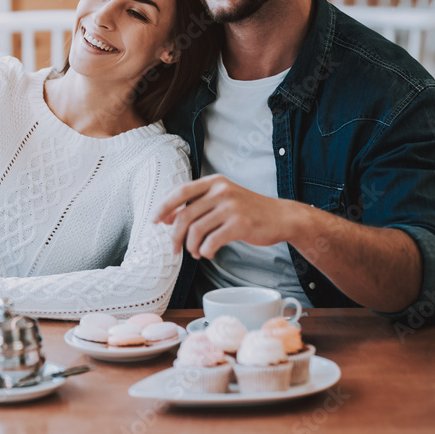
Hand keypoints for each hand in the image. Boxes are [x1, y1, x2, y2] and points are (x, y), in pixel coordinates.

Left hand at [153, 174, 299, 258]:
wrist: (281, 217)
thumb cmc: (247, 210)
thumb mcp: (221, 200)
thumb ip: (197, 205)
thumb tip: (166, 217)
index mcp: (214, 182)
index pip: (180, 192)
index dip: (163, 207)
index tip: (154, 220)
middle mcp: (221, 191)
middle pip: (185, 215)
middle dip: (174, 235)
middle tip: (174, 249)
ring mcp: (231, 207)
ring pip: (196, 231)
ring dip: (191, 246)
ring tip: (196, 252)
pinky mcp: (240, 225)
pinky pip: (211, 242)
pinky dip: (206, 251)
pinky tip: (209, 253)